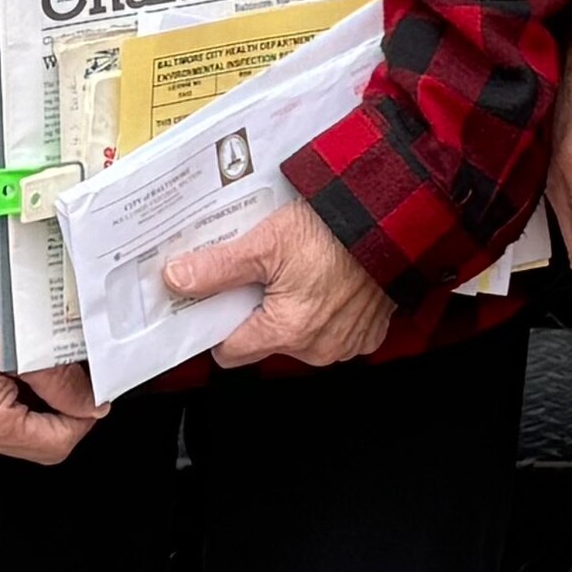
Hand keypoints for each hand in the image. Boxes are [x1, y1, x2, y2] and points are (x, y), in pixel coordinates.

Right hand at [0, 330, 100, 463]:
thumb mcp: (21, 344)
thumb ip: (61, 380)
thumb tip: (92, 405)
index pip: (55, 444)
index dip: (83, 418)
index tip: (93, 394)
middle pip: (41, 447)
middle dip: (64, 415)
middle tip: (73, 382)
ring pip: (24, 437)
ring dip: (43, 410)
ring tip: (44, 373)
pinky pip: (2, 425)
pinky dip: (21, 405)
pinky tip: (22, 376)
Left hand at [165, 200, 401, 370]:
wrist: (393, 220)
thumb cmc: (335, 230)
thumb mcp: (267, 240)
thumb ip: (218, 266)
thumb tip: (177, 279)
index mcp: (286, 331)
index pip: (228, 351)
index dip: (218, 323)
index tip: (218, 299)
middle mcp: (316, 348)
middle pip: (264, 343)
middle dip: (257, 315)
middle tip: (260, 276)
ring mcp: (346, 344)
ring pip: (299, 340)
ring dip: (293, 314)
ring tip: (296, 274)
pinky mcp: (368, 334)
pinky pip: (335, 334)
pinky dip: (327, 314)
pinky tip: (325, 283)